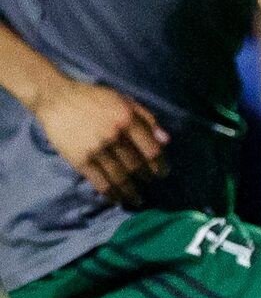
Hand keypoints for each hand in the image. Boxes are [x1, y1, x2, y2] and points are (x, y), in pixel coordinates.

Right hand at [35, 79, 167, 204]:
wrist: (56, 99)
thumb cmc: (94, 98)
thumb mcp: (125, 101)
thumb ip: (147, 119)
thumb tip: (166, 141)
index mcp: (127, 120)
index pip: (152, 150)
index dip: (160, 165)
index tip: (163, 173)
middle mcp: (113, 136)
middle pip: (137, 166)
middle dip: (146, 178)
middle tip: (149, 182)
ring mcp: (95, 149)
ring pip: (119, 178)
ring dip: (130, 192)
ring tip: (137, 199)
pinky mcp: (79, 160)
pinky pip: (99, 182)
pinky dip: (110, 193)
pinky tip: (117, 198)